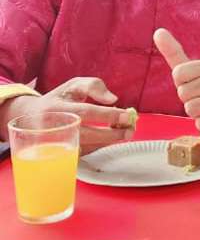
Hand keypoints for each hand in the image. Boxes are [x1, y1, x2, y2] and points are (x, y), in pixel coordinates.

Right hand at [0, 78, 134, 154]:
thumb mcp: (73, 85)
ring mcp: (54, 144)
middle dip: (112, 133)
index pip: (85, 112)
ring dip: (108, 141)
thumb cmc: (57, 100)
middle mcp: (53, 127)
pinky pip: (83, 153)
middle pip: (87, 134)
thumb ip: (93, 86)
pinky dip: (100, 146)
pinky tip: (109, 138)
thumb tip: (113, 99)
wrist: (30, 117)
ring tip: (124, 132)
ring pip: (86, 147)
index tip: (127, 115)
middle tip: (130, 129)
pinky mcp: (59, 155)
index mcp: (56, 108)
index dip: (108, 114)